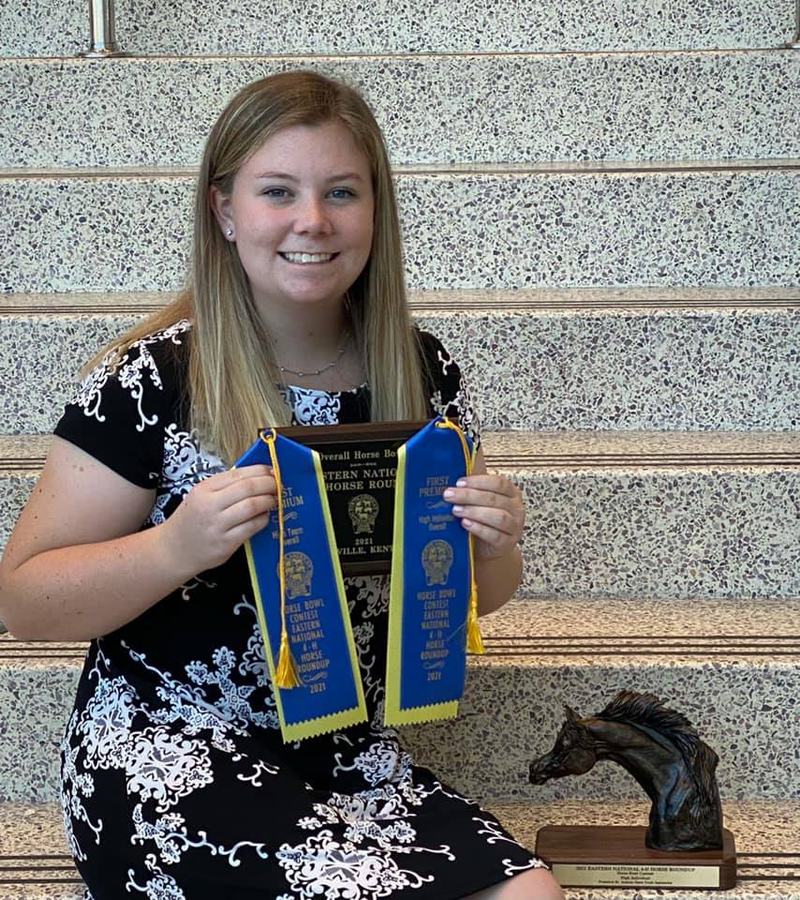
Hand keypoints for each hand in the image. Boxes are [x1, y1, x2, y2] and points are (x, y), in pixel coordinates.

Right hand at [160, 465, 276, 575]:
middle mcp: (209, 506)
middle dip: (268, 485)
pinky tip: (264, 516)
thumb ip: (225, 486)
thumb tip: (258, 476)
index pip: (238, 474)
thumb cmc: (192, 520)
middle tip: (277, 486)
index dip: (260, 471)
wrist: (173, 550)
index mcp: (204, 489)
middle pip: (248, 488)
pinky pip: (252, 527)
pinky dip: (263, 519)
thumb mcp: (201, 496)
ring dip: (268, 501)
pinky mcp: (226, 544)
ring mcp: (218, 526)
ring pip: (252, 507)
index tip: (272, 472)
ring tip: (273, 500)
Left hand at [443, 474, 524, 560]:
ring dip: (474, 512)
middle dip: (469, 496)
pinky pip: (495, 535)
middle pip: (494, 498)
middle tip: (449, 495)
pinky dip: (479, 528)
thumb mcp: (480, 502)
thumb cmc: (482, 520)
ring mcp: (514, 527)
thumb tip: (454, 475)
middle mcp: (516, 509)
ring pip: (498, 516)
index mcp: (511, 493)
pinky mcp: (508, 543)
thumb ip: (473, 489)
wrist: (487, 547)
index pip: (499, 482)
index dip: (478, 481)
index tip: (459, 482)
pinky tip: (465, 523)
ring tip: (456, 510)